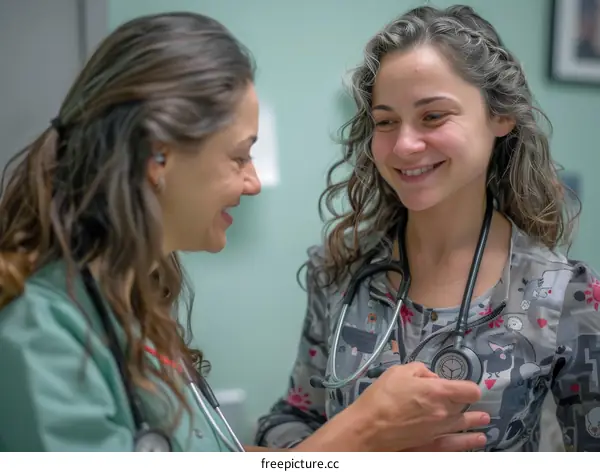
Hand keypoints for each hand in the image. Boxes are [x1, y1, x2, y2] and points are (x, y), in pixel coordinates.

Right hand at [346, 362, 488, 451]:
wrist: (368, 428)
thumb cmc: (382, 397)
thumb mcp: (398, 372)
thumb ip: (420, 370)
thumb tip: (431, 377)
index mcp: (438, 391)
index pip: (469, 390)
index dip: (468, 386)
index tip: (463, 386)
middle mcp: (445, 412)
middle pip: (464, 405)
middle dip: (465, 400)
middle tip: (468, 400)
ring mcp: (440, 431)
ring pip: (464, 425)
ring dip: (475, 421)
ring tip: (483, 419)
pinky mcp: (432, 445)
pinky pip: (457, 445)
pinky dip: (469, 442)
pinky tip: (477, 439)